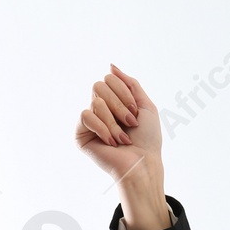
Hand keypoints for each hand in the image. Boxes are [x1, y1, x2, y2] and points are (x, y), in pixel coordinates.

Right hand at [75, 65, 169, 229]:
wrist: (143, 163)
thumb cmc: (148, 139)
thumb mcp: (145, 105)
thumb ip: (130, 84)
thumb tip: (111, 66)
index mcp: (113, 101)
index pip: (109, 79)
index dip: (125, 93)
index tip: (136, 113)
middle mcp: (99, 108)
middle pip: (99, 85)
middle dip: (120, 106)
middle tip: (130, 124)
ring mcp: (89, 121)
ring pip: (95, 102)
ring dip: (115, 122)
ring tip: (123, 138)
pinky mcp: (81, 134)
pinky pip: (85, 115)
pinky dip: (103, 128)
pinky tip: (111, 142)